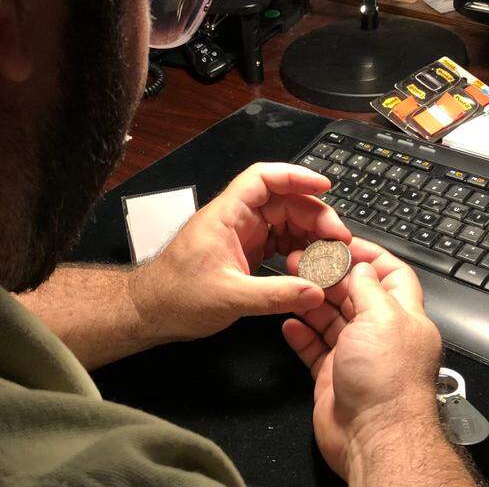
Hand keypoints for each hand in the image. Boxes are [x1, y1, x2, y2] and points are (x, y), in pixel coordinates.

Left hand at [129, 163, 352, 343]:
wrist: (149, 313)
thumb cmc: (175, 298)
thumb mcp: (229, 298)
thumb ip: (274, 295)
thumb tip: (315, 292)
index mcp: (225, 216)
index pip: (263, 178)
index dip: (296, 176)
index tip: (324, 185)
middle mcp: (234, 220)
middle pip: (282, 201)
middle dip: (314, 214)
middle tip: (338, 239)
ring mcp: (240, 236)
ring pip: (284, 222)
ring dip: (310, 234)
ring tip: (331, 254)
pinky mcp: (243, 254)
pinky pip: (278, 242)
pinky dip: (298, 250)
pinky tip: (312, 264)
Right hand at [281, 239, 442, 478]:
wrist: (374, 435)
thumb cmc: (388, 381)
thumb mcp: (383, 317)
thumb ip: (368, 288)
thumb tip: (361, 267)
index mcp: (403, 317)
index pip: (390, 275)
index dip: (368, 256)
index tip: (341, 243)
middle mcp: (381, 335)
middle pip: (354, 295)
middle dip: (330, 276)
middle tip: (303, 260)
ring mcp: (357, 356)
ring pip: (331, 320)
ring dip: (311, 302)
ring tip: (291, 284)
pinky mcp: (334, 377)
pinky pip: (315, 349)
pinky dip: (301, 335)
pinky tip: (289, 323)